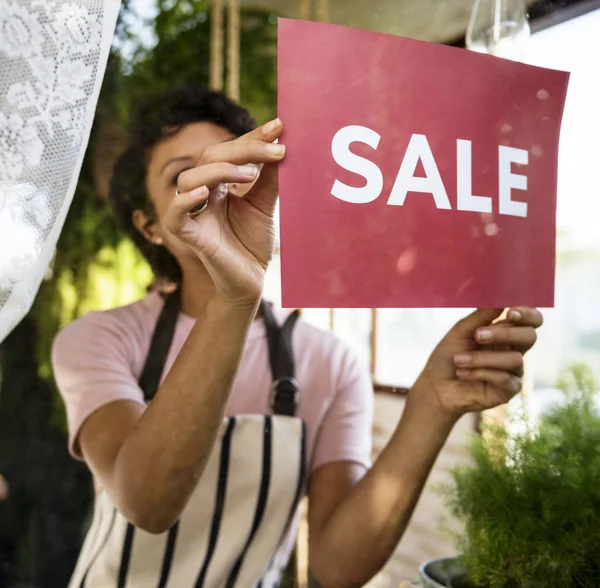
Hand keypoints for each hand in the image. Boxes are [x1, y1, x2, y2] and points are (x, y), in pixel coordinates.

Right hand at [162, 118, 284, 305]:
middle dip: (243, 150)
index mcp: (219, 183)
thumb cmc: (253, 243)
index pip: (230, 151)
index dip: (253, 138)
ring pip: (190, 179)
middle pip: (210, 157)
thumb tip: (282, 145)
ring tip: (250, 175)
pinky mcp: (188, 236)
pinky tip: (206, 194)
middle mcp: (203, 193)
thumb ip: (270, 179)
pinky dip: (186, 202)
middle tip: (275, 150)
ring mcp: (194, 213)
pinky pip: (175, 216)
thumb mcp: (265, 206)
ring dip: (220, 171)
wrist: (251, 281)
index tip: (279, 126)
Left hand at [414, 307, 542, 420]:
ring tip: (458, 360)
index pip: (530, 320)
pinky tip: (462, 373)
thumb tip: (501, 298)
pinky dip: (480, 373)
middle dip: (505, 334)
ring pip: (515, 359)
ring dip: (481, 358)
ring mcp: (513, 371)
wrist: (436, 386)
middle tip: (478, 335)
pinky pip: (505, 378)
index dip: (527, 314)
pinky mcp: (509, 390)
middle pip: (530, 336)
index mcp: (505, 332)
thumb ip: (481, 316)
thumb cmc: (448, 356)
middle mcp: (513, 350)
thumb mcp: (461, 332)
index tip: (510, 311)